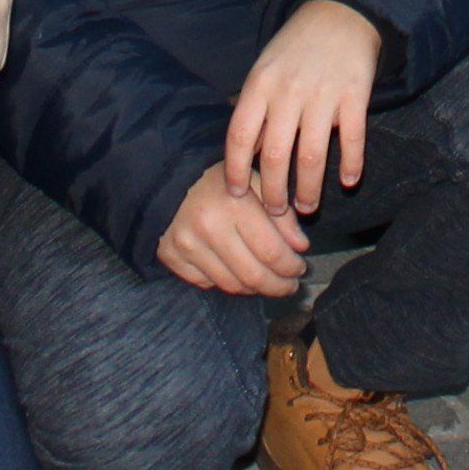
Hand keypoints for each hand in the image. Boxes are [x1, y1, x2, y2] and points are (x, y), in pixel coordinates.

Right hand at [157, 161, 308, 295]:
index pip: (271, 251)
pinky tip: (239, 276)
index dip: (291, 267)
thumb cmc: (218, 180)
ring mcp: (187, 246)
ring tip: (269, 283)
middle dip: (278, 286)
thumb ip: (281, 214)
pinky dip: (228, 284)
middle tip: (291, 285)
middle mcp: (208, 228)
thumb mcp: (255, 183)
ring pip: (232, 285)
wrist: (166, 179)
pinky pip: (208, 284)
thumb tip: (300, 248)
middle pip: (253, 275)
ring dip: (256, 290)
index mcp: (234, 204)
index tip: (301, 269)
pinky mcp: (171, 258)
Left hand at [227, 0, 381, 215]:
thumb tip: (239, 155)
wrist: (340, 12)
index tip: (237, 195)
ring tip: (307, 207)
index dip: (235, 171)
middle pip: (274, 156)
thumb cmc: (295, 48)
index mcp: (259, 85)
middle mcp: (288, 92)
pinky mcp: (355, 94)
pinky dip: (351, 164)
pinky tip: (348, 182)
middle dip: (273, 193)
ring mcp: (323, 94)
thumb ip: (252, 109)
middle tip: (277, 213)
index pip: (239, 137)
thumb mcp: (263, 69)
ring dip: (308, 190)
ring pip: (311, 156)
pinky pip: (353, 138)